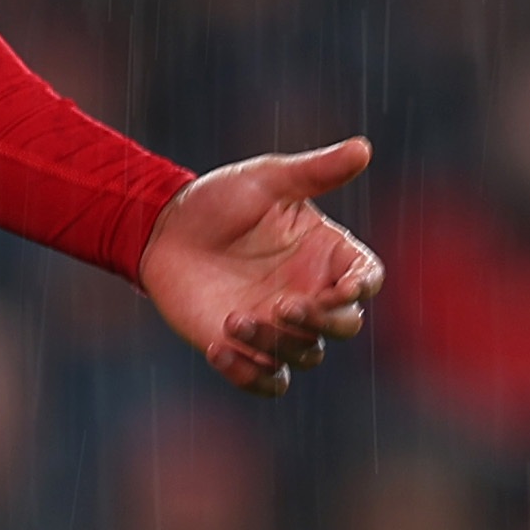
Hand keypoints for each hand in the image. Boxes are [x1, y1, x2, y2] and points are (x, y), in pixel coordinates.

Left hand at [137, 138, 384, 396]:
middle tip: (283, 306)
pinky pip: (267, 381)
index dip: (361, 288)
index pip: (366, 279)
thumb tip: (364, 147)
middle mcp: (312, 294)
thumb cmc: (220, 199)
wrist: (163, 229)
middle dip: (323, 322)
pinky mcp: (247, 350)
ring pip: (305, 354)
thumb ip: (316, 171)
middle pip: (345, 325)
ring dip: (276, 344)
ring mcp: (281, 326)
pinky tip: (217, 348)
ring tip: (233, 319)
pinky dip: (249, 376)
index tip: (342, 288)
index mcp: (327, 254)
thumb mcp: (267, 180)